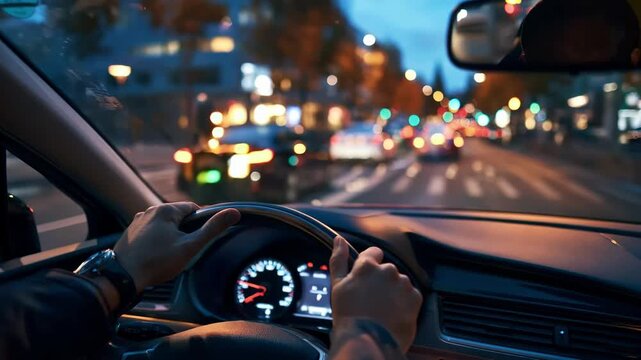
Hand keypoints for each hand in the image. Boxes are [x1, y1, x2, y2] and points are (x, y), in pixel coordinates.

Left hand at [114, 202, 240, 292]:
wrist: (123, 277)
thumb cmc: (158, 262)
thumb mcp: (190, 246)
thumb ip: (212, 228)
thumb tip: (234, 212)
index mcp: (165, 210)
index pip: (193, 208)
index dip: (201, 223)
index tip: (200, 239)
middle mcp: (149, 211)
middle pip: (177, 216)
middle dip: (185, 231)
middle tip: (185, 250)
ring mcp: (138, 221)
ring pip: (164, 225)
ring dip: (171, 236)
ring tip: (170, 255)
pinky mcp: (130, 232)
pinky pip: (151, 232)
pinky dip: (157, 240)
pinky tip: (157, 256)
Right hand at [330, 237, 422, 352]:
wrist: (368, 341)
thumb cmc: (349, 315)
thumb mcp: (337, 286)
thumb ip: (338, 259)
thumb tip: (339, 240)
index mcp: (368, 266)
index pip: (374, 253)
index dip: (369, 265)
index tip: (366, 279)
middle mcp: (388, 270)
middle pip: (386, 270)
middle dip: (381, 281)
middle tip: (372, 299)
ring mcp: (403, 284)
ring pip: (399, 283)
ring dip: (393, 291)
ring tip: (383, 309)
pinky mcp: (415, 298)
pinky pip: (410, 295)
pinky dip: (404, 303)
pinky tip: (393, 313)